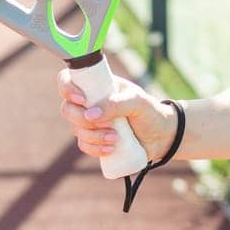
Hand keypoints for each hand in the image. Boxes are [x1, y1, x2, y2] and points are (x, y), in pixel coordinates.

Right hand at [57, 67, 178, 162]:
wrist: (162, 136)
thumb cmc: (150, 112)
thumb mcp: (137, 102)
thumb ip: (117, 104)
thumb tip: (91, 114)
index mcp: (98, 85)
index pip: (68, 80)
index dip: (67, 88)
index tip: (82, 99)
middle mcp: (90, 102)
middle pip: (68, 109)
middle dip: (82, 119)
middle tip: (103, 124)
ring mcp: (91, 122)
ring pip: (76, 129)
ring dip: (93, 136)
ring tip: (116, 139)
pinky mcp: (95, 140)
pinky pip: (84, 145)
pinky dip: (94, 149)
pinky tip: (111, 149)